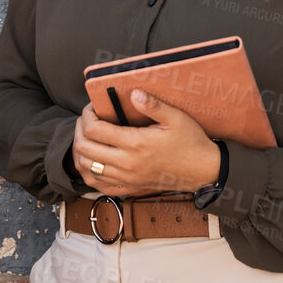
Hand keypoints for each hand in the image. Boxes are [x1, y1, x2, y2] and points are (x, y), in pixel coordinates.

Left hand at [72, 89, 222, 195]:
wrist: (203, 171)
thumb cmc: (190, 142)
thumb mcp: (176, 118)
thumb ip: (153, 105)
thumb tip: (134, 94)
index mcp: (136, 144)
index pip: (94, 130)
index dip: (87, 115)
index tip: (92, 108)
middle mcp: (127, 164)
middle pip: (84, 149)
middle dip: (79, 130)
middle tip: (86, 119)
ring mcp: (126, 178)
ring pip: (86, 168)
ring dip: (80, 150)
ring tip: (86, 136)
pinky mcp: (129, 188)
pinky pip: (97, 185)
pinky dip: (88, 171)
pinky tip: (92, 158)